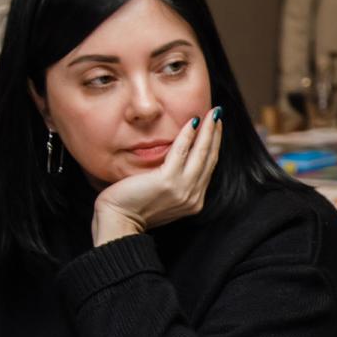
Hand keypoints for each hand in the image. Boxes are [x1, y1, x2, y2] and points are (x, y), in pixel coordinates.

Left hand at [91, 107, 222, 245]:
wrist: (118, 223)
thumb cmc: (131, 209)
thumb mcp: (159, 197)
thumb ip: (171, 183)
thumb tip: (173, 163)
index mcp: (193, 201)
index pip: (207, 168)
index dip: (213, 146)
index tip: (214, 128)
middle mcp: (193, 197)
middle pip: (209, 159)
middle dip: (215, 134)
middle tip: (218, 114)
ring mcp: (183, 190)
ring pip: (201, 154)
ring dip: (209, 131)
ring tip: (212, 114)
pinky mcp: (168, 182)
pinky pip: (182, 152)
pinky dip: (188, 136)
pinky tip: (193, 122)